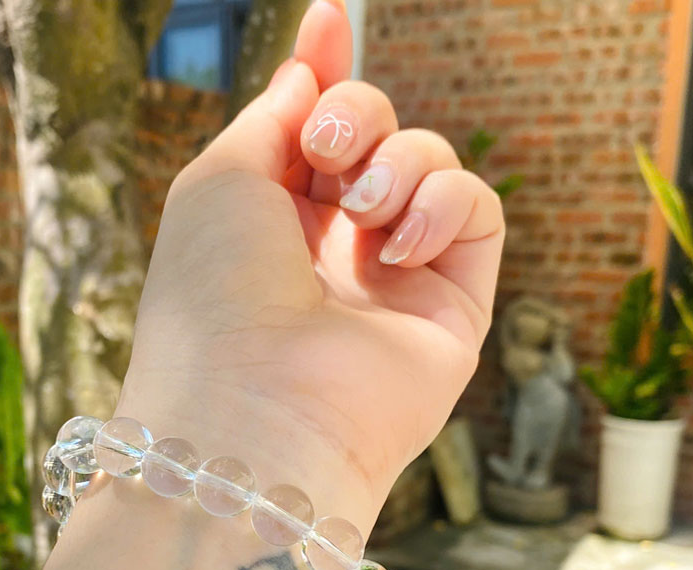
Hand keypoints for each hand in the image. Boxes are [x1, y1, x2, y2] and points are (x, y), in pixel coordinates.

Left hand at [118, 0, 504, 527]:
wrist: (255, 409)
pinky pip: (477, 211)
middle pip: (373, 137)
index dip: (324, 75)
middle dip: (354, 114)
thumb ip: (271, 118)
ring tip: (361, 209)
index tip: (327, 21)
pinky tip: (398, 246)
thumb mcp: (219, 181)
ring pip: (429, 164)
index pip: (313, 136)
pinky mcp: (453, 311)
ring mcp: (394, 286)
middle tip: (326, 151)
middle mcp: (334, 257)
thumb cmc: (215, 295)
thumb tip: (307, 74)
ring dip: (397, 161)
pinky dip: (446, 203)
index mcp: (270, 229)